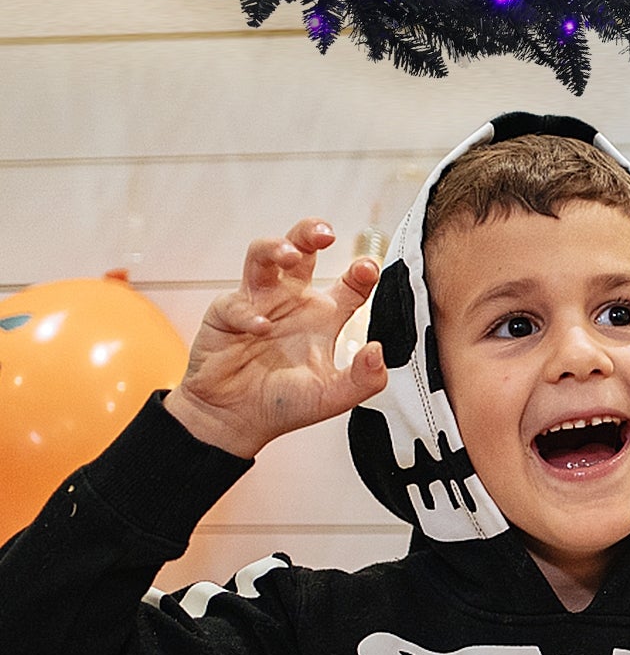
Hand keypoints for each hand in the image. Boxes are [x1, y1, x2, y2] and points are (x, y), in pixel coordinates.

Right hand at [164, 219, 386, 457]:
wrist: (235, 420)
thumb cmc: (283, 404)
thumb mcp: (333, 397)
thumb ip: (363, 379)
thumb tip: (378, 351)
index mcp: (324, 316)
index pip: (350, 283)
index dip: (362, 272)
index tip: (368, 268)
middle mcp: (293, 301)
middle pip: (302, 250)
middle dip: (311, 233)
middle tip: (324, 234)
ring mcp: (259, 303)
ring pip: (263, 257)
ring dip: (274, 249)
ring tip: (288, 254)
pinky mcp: (226, 313)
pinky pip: (236, 303)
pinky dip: (248, 312)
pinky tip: (260, 327)